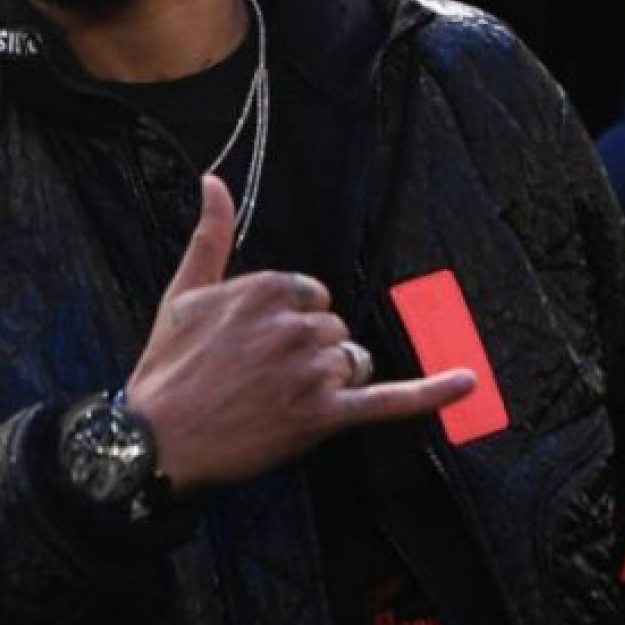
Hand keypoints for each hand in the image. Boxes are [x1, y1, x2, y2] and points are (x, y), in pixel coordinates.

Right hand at [127, 176, 475, 493]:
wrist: (156, 442)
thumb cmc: (167, 369)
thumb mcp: (184, 292)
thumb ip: (211, 233)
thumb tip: (213, 181)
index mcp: (267, 287)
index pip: (313, 293)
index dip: (290, 321)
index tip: (255, 344)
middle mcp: (295, 324)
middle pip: (333, 329)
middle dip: (308, 351)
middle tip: (259, 378)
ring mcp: (312, 370)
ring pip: (352, 361)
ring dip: (329, 379)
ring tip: (280, 399)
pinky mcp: (324, 415)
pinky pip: (389, 400)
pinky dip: (431, 393)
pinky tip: (468, 382)